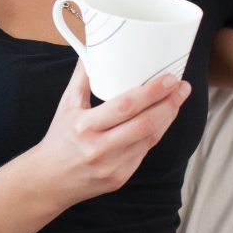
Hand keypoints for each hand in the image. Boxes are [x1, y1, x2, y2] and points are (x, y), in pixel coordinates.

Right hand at [33, 61, 190, 206]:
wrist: (50, 180)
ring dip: (167, 118)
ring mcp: (112, 166)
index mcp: (85, 126)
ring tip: (177, 100)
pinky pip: (143, 153)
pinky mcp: (120, 179)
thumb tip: (93, 52)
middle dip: (168, 103)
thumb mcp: (66, 106)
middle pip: (144, 124)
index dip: (151, 92)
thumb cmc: (59, 139)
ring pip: (149, 139)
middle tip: (182, 87)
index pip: (125, 106)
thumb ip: (82, 78)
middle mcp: (99, 148)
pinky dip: (155, 134)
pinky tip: (161, 120)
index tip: (169, 79)